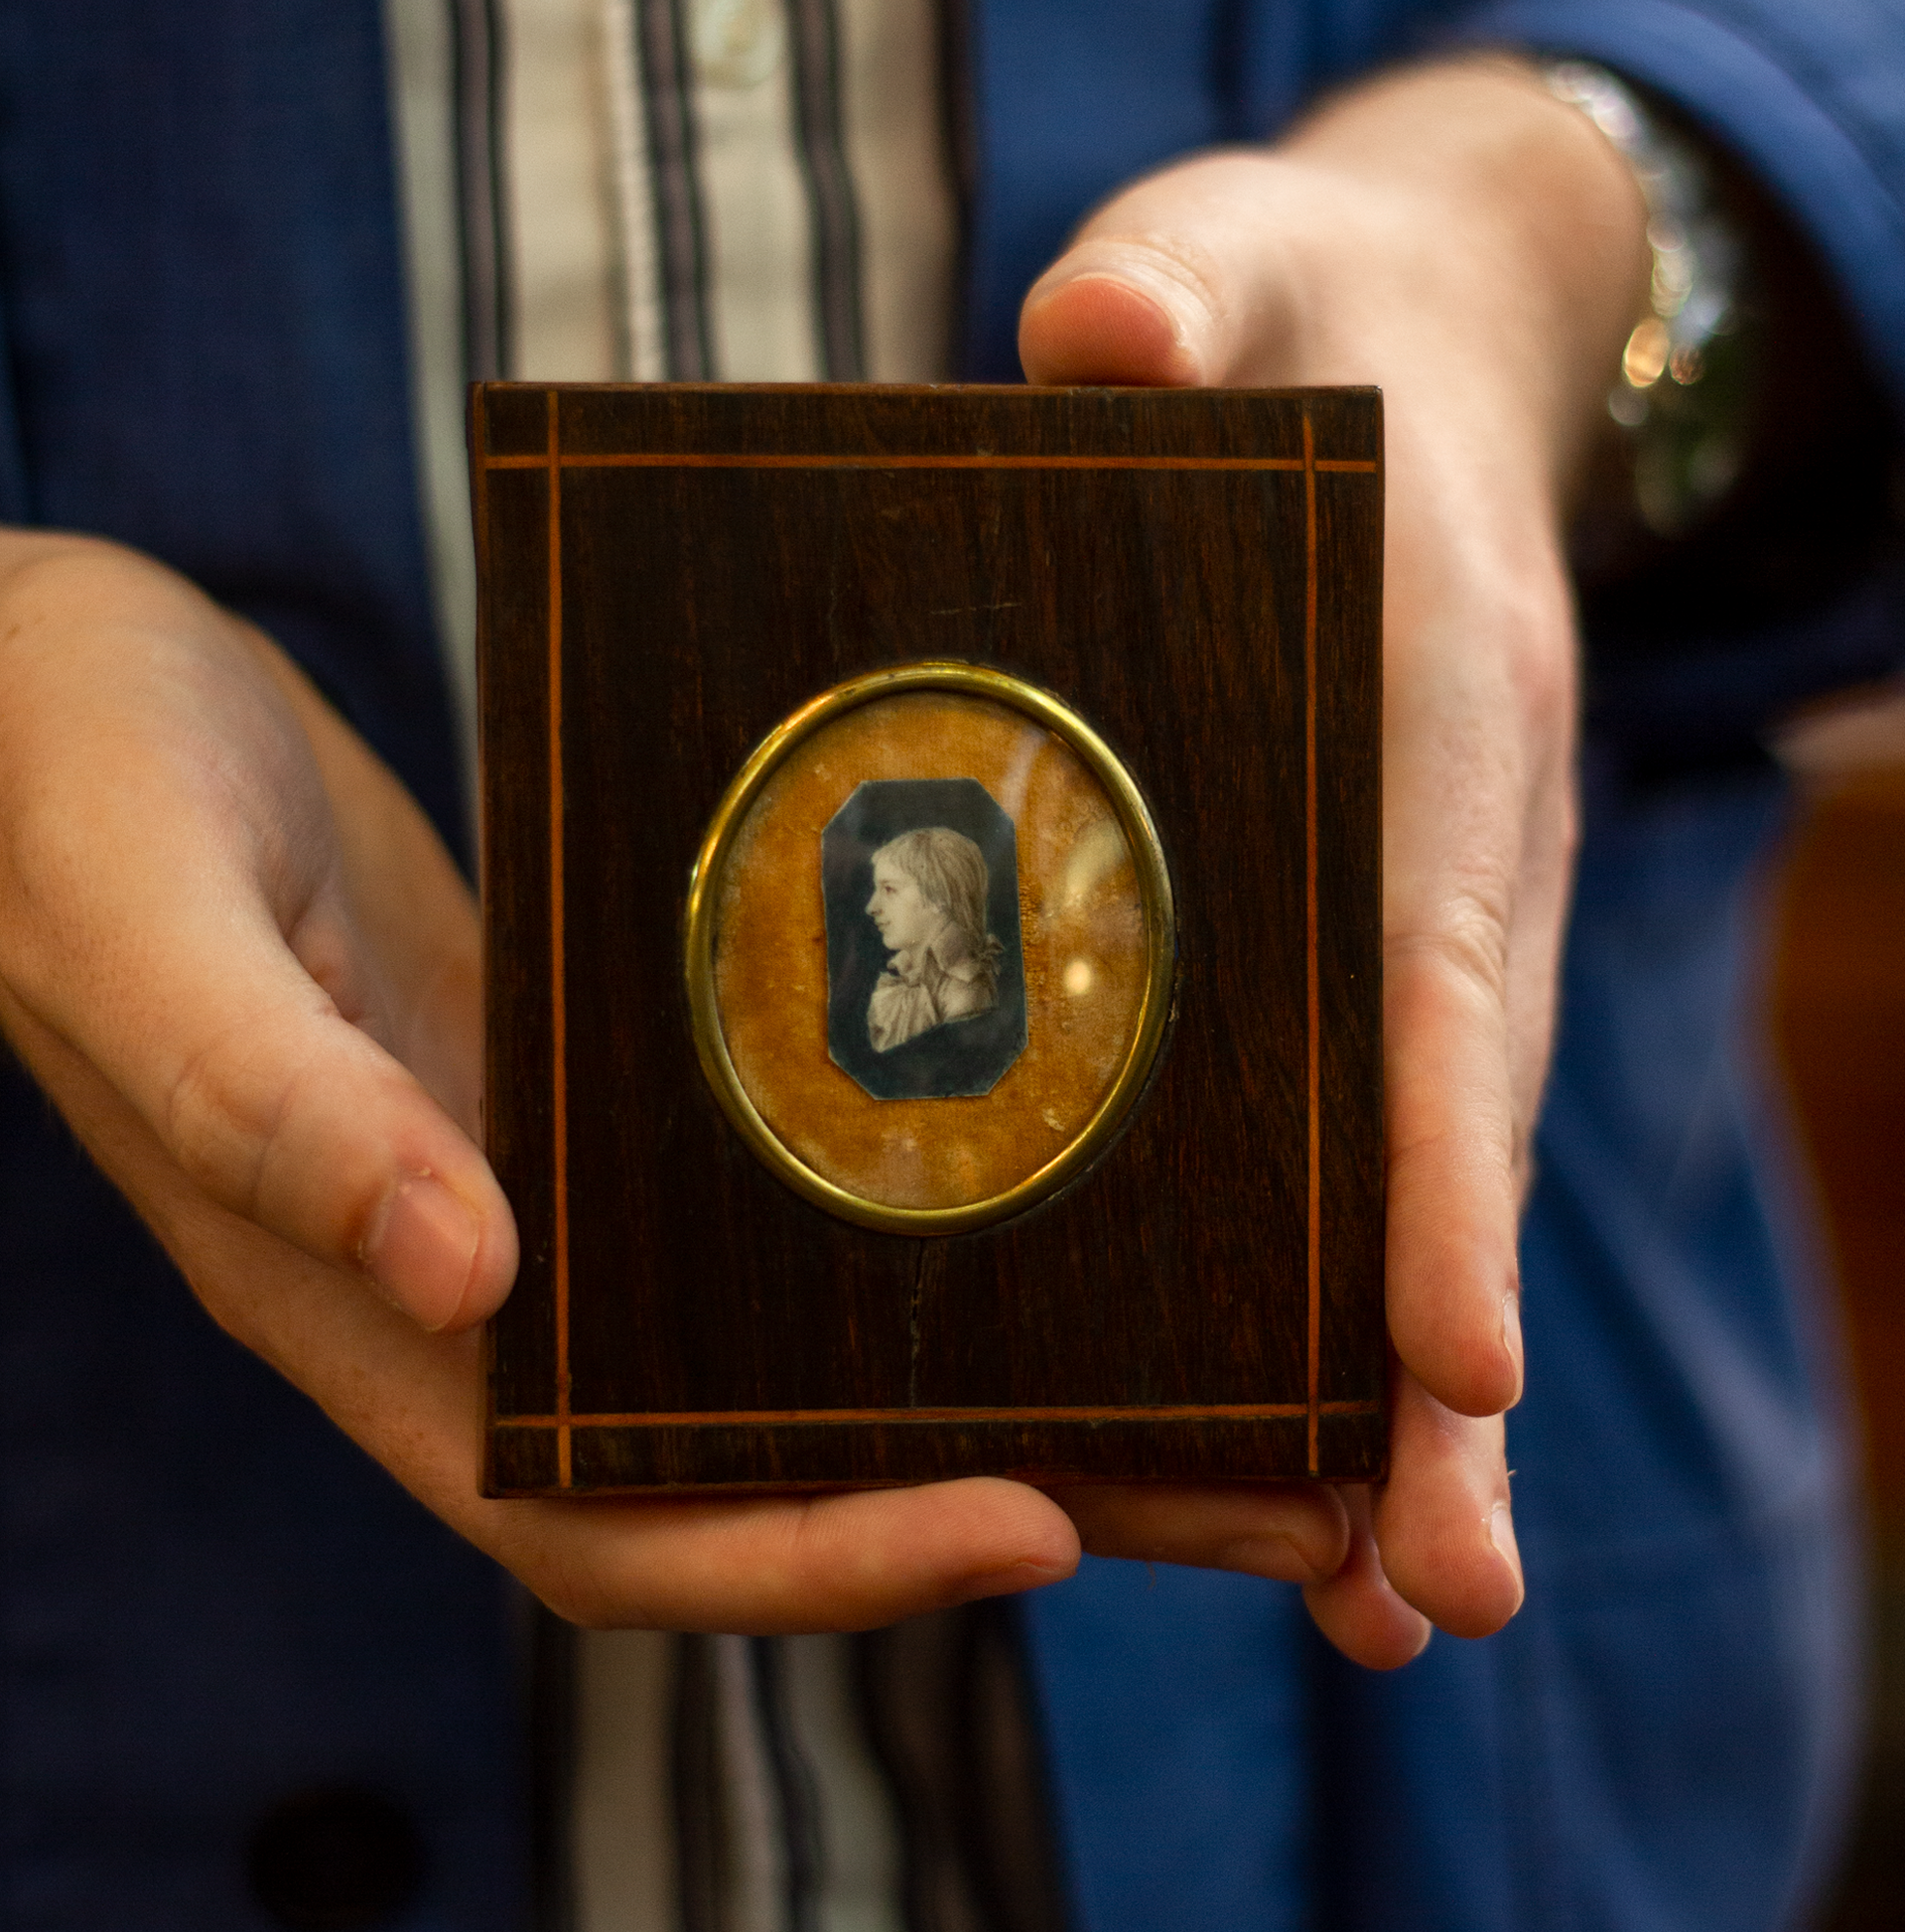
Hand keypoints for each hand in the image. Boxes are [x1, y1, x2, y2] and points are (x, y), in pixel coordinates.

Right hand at [0, 523, 1350, 1629]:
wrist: (56, 702)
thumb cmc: (69, 797)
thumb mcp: (151, 927)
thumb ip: (275, 1104)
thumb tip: (458, 1269)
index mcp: (371, 1309)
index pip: (605, 1518)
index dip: (809, 1554)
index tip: (1030, 1522)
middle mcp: (484, 1290)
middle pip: (762, 1469)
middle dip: (996, 1496)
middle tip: (1249, 1492)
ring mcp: (552, 1196)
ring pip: (802, 1346)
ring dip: (1008, 1375)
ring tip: (1234, 1372)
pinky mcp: (597, 1089)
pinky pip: (783, 1197)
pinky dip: (920, 1227)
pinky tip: (1071, 1173)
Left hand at [1019, 55, 1650, 1663]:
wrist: (1383, 374)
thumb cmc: (1298, 343)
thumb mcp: (1229, 272)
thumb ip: (1181, 293)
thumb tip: (1104, 331)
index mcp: (1433, 736)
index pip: (1445, 972)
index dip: (1444, 1157)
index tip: (1448, 1343)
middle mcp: (1429, 882)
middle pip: (1442, 1148)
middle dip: (1437, 1372)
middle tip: (1429, 1593)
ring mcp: (1384, 952)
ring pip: (1395, 1195)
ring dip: (1389, 1405)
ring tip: (1376, 1607)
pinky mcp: (1320, 981)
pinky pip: (1323, 1157)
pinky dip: (1322, 1311)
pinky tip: (1282, 1462)